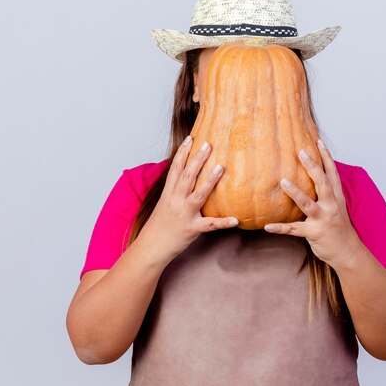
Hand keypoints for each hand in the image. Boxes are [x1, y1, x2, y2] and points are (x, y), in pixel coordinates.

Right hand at [140, 136, 238, 262]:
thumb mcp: (164, 204)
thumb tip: (186, 178)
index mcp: (168, 194)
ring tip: (221, 168)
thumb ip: (175, 191)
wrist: (151, 247)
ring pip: (198, 195)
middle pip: (187, 176)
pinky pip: (209, 225)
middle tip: (208, 144)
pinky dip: (222, 223)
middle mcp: (175, 201)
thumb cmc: (159, 225)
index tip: (191, 138)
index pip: (175, 169)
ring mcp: (184, 215)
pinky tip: (235, 220)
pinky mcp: (192, 229)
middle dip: (197, 159)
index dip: (182, 152)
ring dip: (209, 181)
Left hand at [263, 139, 360, 268]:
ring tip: (283, 181)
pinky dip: (280, 228)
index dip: (326, 157)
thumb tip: (316, 177)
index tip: (318, 141)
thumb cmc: (339, 228)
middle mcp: (331, 206)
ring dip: (295, 193)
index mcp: (336, 198)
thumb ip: (328, 193)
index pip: (332, 174)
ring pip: (308, 204)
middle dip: (312, 167)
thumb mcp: (337, 207)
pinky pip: (294, 230)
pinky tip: (267, 226)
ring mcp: (323, 220)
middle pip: (322, 183)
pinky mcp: (314, 233)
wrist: (348, 252)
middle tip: (301, 152)